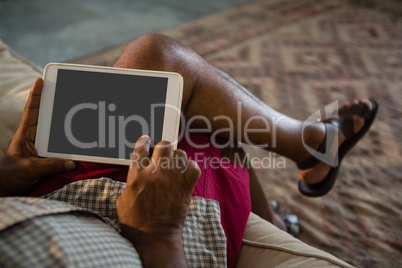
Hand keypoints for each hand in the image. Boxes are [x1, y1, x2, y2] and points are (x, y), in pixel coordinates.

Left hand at [0, 78, 75, 196]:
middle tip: (66, 90)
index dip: (35, 96)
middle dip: (55, 103)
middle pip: (47, 116)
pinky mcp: (50, 156)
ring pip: (57, 131)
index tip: (40, 80)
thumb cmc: (11, 176)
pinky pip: (63, 147)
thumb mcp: (28, 169)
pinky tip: (82, 139)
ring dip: (67, 123)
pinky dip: (71, 143)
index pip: (31, 111)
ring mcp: (43, 146)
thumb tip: (71, 163)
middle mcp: (35, 137)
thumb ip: (49, 166)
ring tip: (79, 111)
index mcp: (25, 134)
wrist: (10, 189)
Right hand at [116, 135, 200, 266]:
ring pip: (180, 154)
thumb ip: (130, 183)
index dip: (144, 141)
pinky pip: (194, 168)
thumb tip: (136, 175)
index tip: (146, 141)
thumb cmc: (136, 222)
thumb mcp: (123, 200)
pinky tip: (187, 170)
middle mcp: (155, 174)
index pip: (141, 149)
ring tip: (175, 162)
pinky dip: (191, 167)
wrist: (154, 237)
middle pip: (163, 146)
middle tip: (163, 152)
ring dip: (177, 156)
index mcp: (137, 176)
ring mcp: (172, 180)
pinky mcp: (185, 188)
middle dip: (163, 146)